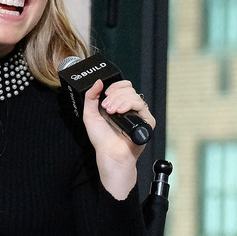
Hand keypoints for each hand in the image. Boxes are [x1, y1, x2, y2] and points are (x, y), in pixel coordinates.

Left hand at [82, 79, 155, 198]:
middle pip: (128, 89)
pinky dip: (128, 105)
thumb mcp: (90, 114)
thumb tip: (98, 82)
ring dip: (119, 100)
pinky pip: (140, 105)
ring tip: (111, 112)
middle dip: (115, 95)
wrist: (110, 154)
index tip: (105, 94)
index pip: (123, 87)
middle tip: (106, 107)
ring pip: (134, 95)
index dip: (115, 87)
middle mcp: (130, 109)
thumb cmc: (102, 140)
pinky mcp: (147, 121)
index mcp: (119, 106)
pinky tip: (120, 112)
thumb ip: (91, 96)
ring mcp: (139, 115)